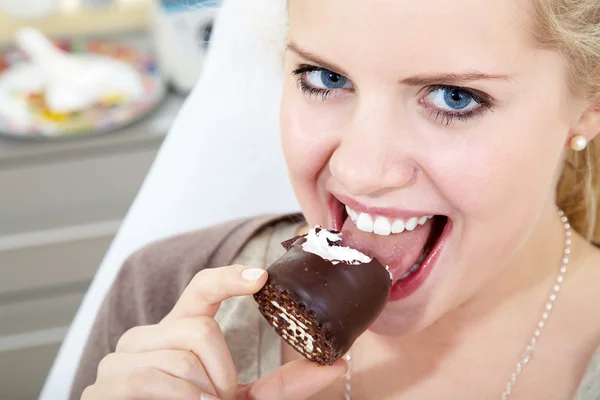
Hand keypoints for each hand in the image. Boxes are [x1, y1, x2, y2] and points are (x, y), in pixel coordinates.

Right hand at [82, 264, 346, 399]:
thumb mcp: (242, 399)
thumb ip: (283, 384)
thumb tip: (338, 364)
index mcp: (179, 332)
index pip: (200, 289)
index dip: (228, 278)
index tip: (261, 278)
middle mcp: (145, 335)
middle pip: (201, 330)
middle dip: (222, 374)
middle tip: (217, 398)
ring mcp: (120, 357)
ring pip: (182, 358)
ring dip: (202, 394)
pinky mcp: (105, 384)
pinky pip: (156, 378)